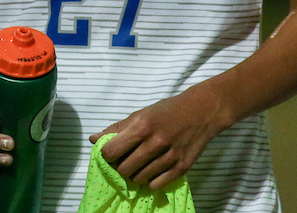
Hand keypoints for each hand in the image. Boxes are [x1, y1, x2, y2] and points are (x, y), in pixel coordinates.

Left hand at [89, 85, 228, 189]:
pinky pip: (156, 185)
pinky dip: (152, 180)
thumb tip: (93, 139)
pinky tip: (156, 168)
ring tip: (143, 163)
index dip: (108, 155)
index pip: (110, 152)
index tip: (113, 152)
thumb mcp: (142, 114)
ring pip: (139, 179)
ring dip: (137, 174)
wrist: (203, 110)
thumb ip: (117, 128)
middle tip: (129, 159)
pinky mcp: (182, 167)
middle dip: (122, 167)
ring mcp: (170, 156)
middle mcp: (155, 142)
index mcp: (142, 126)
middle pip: (123, 169)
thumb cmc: (168, 111)